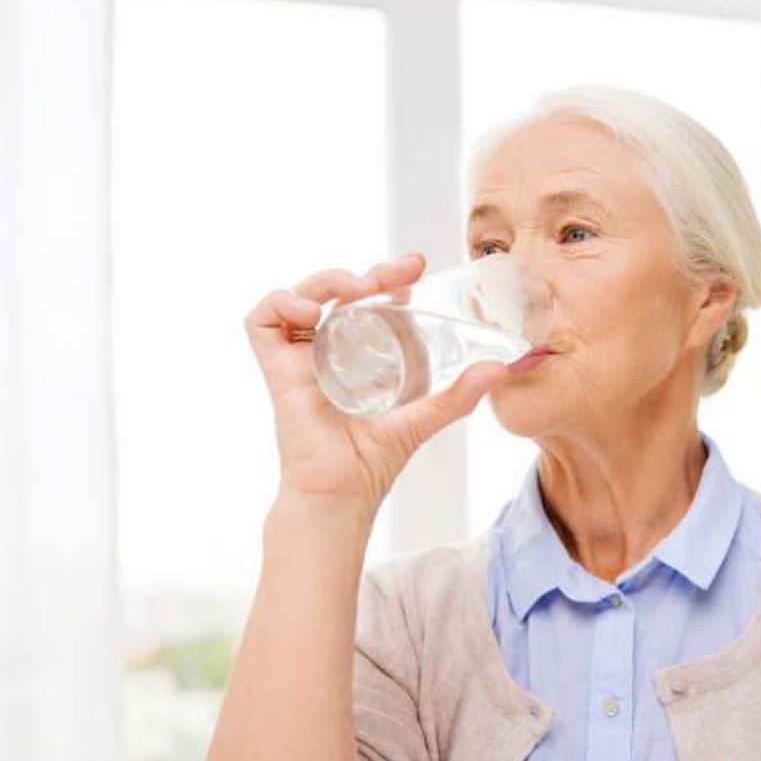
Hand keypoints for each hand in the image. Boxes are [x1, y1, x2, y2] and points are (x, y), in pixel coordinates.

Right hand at [244, 252, 508, 512]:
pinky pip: (263, 321)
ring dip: (327, 279)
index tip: (415, 269)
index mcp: (356, 352)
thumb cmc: (373, 461)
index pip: (366, 300)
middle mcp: (325, 348)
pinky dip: (282, 303)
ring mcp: (299, 356)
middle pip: (336, 291)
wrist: (341, 492)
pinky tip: (313, 313)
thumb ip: (458, 395)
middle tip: (398, 273)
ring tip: (358, 290)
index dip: (386, 276)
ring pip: (300, 294)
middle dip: (365, 272)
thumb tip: (498, 368)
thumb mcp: (423, 417)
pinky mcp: (276, 368)